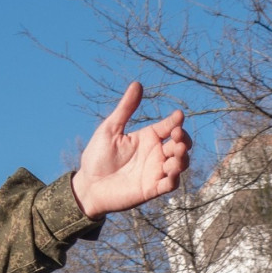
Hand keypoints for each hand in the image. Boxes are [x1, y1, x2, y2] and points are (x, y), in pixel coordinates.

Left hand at [71, 81, 191, 218]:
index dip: (176, 121)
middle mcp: (155, 154)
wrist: (87, 185)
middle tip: (176, 137)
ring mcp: (155, 171)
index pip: (169, 126)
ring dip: (183, 158)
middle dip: (184, 139)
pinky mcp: (152, 188)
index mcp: (148, 138)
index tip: (178, 116)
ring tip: (177, 152)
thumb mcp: (110, 129)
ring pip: (180, 163)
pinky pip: (171, 184)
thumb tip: (137, 84)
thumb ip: (125, 109)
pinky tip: (171, 172)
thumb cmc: (97, 157)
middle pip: (180, 144)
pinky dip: (174, 178)